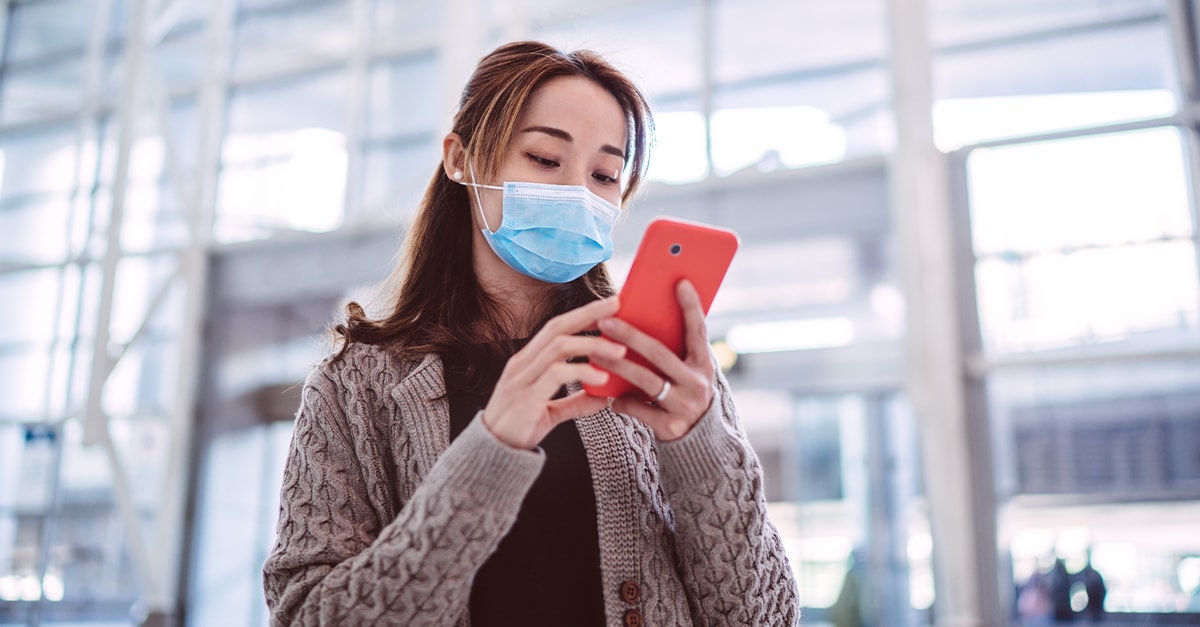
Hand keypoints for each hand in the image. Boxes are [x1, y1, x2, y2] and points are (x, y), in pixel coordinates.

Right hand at [481, 296, 626, 449]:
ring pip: (558, 348)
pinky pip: (556, 376)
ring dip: (592, 345)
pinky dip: (582, 372)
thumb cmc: (519, 428)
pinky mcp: (526, 398)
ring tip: (619, 351)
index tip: (608, 305)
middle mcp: (522, 364)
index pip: (556, 328)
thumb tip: (604, 397)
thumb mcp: (551, 411)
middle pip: (557, 328)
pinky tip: (602, 379)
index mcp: (527, 361)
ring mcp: (521, 379)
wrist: (493, 454)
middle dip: (588, 314)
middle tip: (617, 306)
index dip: (582, 314)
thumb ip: (575, 402)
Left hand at [591, 280, 714, 440]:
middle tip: (606, 321)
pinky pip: (638, 408)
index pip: (698, 330)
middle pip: (659, 353)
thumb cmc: (685, 394)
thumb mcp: (689, 372)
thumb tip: (642, 319)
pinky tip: (609, 395)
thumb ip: (675, 351)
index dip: (691, 306)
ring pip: (644, 380)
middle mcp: (698, 383)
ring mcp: (685, 405)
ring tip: (595, 353)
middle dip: (630, 336)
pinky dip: (621, 400)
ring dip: (617, 365)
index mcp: (704, 364)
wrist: (698, 441)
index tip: (680, 282)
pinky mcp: (670, 426)